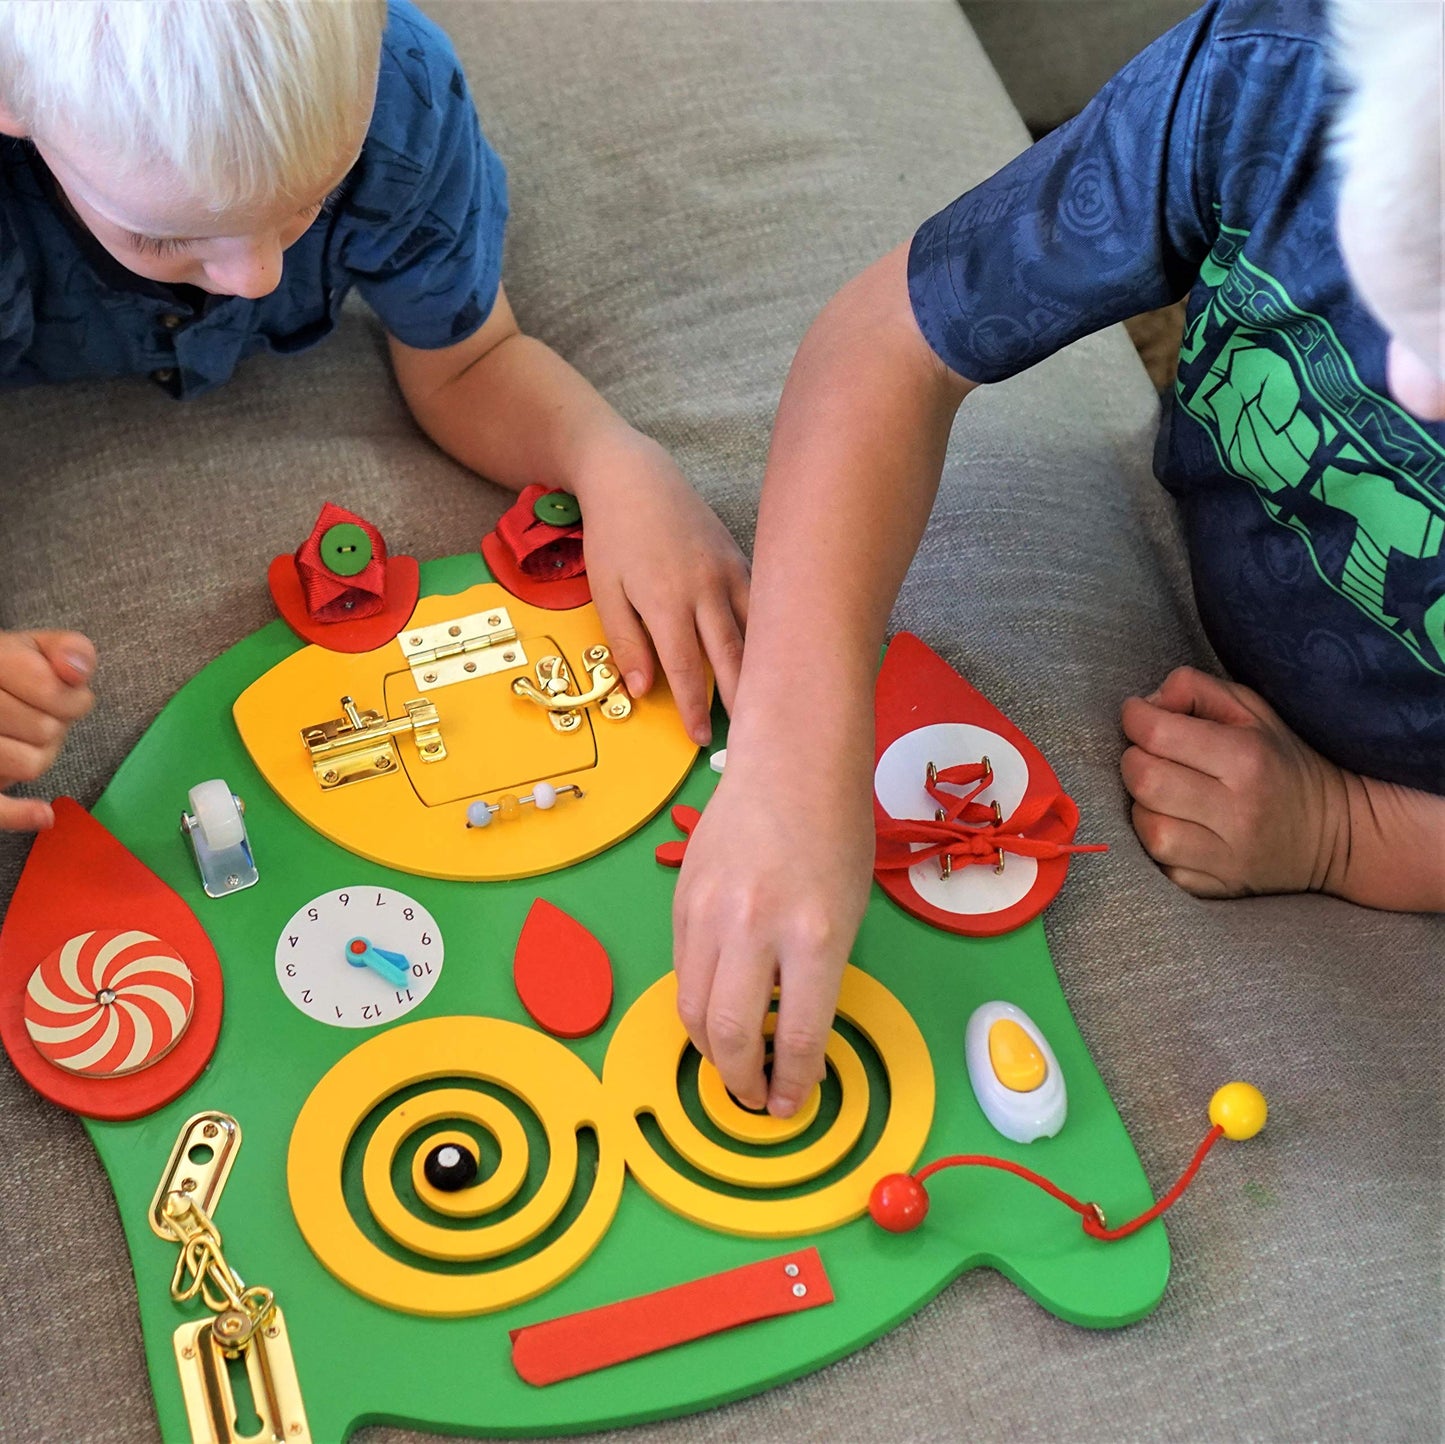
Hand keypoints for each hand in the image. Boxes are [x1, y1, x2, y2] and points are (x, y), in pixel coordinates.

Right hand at [0, 629, 96, 830]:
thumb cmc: (9, 672)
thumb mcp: (37, 648)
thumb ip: (68, 649)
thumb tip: (75, 671)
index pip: (52, 691)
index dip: (73, 698)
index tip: (67, 692)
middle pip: (44, 730)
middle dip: (55, 724)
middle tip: (36, 712)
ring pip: (29, 765)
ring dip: (38, 753)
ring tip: (20, 734)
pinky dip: (17, 814)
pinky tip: (44, 815)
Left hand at [571, 431, 749, 746]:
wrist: (634, 475)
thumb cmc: (613, 536)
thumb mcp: (605, 590)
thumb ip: (625, 641)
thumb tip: (642, 690)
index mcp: (666, 600)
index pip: (686, 667)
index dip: (694, 706)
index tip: (701, 738)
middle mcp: (704, 588)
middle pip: (730, 655)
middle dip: (740, 698)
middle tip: (751, 733)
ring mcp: (727, 572)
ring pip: (754, 630)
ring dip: (764, 668)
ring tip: (775, 701)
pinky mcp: (738, 559)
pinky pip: (760, 603)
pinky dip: (770, 631)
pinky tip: (779, 656)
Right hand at [672, 742, 875, 1116]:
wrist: (790, 761)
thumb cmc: (835, 831)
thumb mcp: (847, 911)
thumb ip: (819, 975)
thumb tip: (794, 1039)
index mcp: (814, 934)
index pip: (799, 1036)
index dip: (793, 1085)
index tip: (789, 1105)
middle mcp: (756, 928)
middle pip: (730, 1035)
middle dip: (741, 1082)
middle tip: (754, 1097)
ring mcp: (710, 913)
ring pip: (692, 1011)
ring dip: (711, 1050)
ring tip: (733, 1062)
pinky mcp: (681, 900)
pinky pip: (682, 972)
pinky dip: (698, 1003)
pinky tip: (719, 1008)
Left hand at [1119, 665, 1346, 896]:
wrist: (1338, 835)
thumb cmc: (1281, 762)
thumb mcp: (1252, 710)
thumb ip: (1195, 689)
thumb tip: (1146, 701)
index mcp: (1246, 759)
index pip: (1156, 734)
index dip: (1135, 718)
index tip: (1140, 716)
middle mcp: (1237, 811)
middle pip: (1144, 780)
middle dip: (1134, 759)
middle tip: (1150, 755)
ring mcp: (1228, 857)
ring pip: (1147, 828)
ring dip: (1143, 805)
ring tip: (1164, 794)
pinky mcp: (1217, 889)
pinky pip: (1160, 865)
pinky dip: (1159, 843)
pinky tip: (1177, 826)